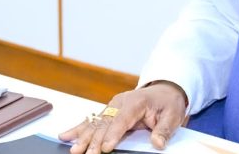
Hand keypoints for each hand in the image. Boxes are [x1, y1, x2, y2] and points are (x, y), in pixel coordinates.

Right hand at [58, 81, 187, 153]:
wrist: (164, 90)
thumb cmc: (168, 103)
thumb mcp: (173, 115)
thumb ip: (164, 129)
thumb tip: (158, 144)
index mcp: (136, 102)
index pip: (122, 120)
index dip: (113, 134)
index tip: (105, 148)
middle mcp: (120, 103)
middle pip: (105, 123)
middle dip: (94, 140)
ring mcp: (112, 107)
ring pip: (95, 123)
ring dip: (83, 137)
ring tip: (74, 149)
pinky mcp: (108, 111)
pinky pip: (92, 121)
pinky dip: (79, 129)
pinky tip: (65, 136)